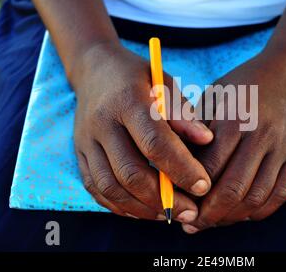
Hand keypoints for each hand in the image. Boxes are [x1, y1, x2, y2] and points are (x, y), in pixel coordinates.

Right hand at [70, 42, 212, 222]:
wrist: (94, 70)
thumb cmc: (137, 77)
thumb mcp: (163, 82)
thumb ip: (183, 112)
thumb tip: (206, 141)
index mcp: (127, 101)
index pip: (155, 142)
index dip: (181, 168)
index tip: (204, 185)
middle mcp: (102, 123)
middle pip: (130, 172)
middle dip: (164, 199)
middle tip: (191, 211)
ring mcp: (86, 141)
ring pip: (110, 187)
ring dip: (143, 208)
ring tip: (170, 214)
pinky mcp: (80, 154)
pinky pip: (96, 189)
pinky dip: (121, 205)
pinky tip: (145, 210)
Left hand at [183, 52, 285, 232]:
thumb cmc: (241, 86)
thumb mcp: (212, 97)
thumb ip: (195, 131)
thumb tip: (175, 169)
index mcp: (233, 119)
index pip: (209, 168)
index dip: (191, 192)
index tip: (178, 204)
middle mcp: (260, 135)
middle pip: (233, 188)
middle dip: (210, 214)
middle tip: (193, 224)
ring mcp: (281, 148)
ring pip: (257, 196)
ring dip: (233, 217)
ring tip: (215, 221)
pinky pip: (280, 194)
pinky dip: (260, 211)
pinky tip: (242, 213)